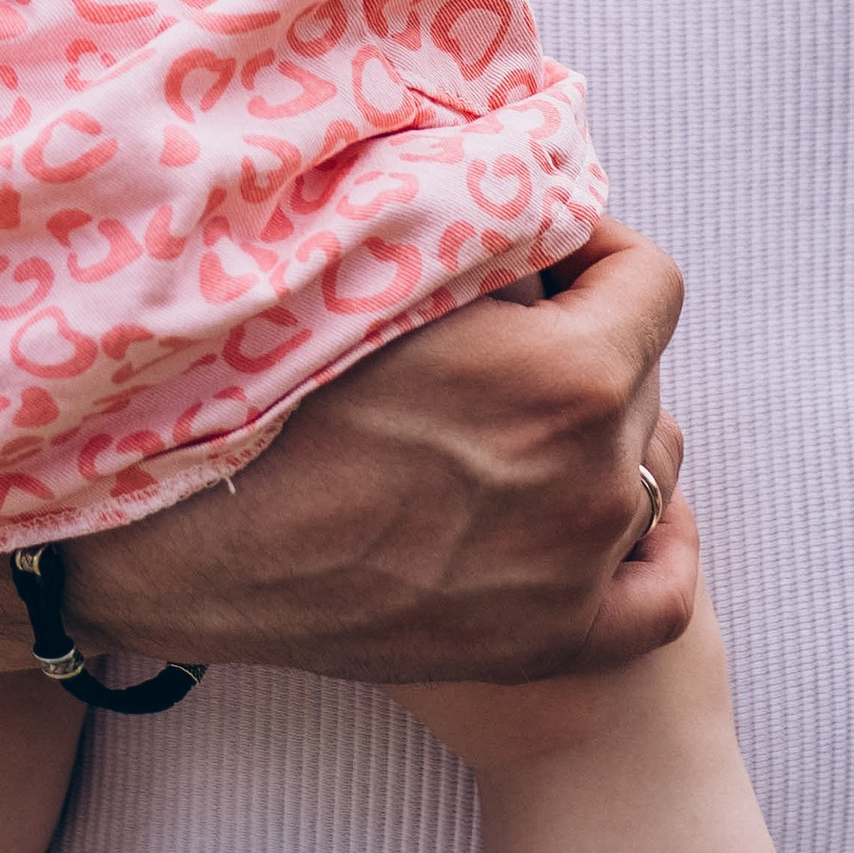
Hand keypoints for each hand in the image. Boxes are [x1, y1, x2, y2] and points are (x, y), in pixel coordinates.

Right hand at [63, 220, 693, 684]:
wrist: (192, 542)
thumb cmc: (273, 393)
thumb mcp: (386, 282)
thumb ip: (494, 245)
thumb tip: (551, 212)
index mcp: (571, 375)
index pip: (652, 281)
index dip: (595, 250)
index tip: (541, 254)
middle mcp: (596, 478)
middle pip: (640, 374)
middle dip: (584, 338)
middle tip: (503, 330)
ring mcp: (579, 570)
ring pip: (648, 472)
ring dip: (604, 434)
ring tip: (527, 417)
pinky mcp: (550, 640)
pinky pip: (661, 595)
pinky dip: (653, 551)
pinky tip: (620, 519)